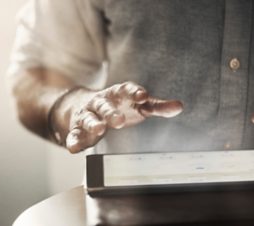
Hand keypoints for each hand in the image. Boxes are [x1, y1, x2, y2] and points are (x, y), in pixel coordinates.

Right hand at [54, 81, 182, 152]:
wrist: (81, 105)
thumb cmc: (117, 106)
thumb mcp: (137, 105)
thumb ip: (157, 106)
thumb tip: (179, 106)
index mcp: (117, 94)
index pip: (125, 89)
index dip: (134, 92)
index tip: (143, 96)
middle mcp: (101, 102)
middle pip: (105, 105)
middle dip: (111, 112)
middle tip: (119, 120)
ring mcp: (88, 115)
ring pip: (89, 118)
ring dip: (94, 123)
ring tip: (99, 129)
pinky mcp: (78, 129)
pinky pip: (74, 135)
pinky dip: (73, 141)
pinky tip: (74, 149)